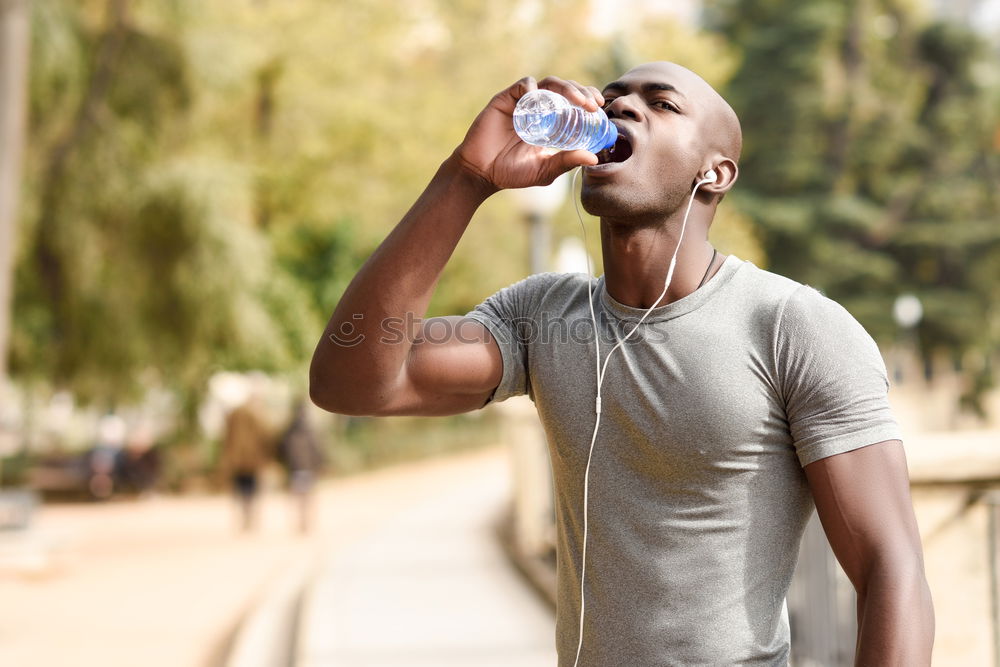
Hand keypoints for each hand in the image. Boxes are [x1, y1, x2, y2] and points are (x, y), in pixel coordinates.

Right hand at [452, 76, 602, 191]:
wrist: (481, 173)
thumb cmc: (512, 173)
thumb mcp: (545, 170)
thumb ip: (566, 162)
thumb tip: (593, 158)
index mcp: (549, 121)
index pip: (572, 102)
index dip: (587, 99)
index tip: (599, 107)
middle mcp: (537, 108)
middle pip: (564, 89)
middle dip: (581, 92)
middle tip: (592, 105)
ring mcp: (522, 102)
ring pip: (548, 84)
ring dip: (566, 89)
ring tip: (578, 102)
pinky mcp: (505, 99)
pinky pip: (524, 85)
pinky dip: (534, 89)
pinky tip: (541, 100)